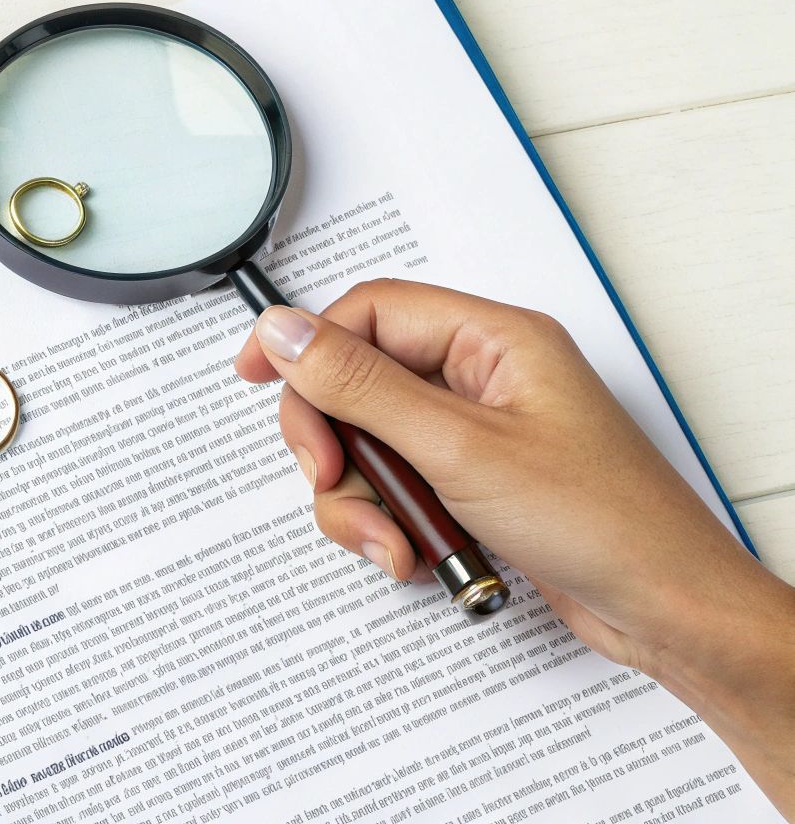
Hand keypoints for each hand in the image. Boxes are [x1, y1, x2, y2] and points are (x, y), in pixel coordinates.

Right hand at [234, 280, 794, 812]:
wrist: (666, 610)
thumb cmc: (604, 522)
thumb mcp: (458, 448)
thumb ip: (361, 386)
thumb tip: (288, 332)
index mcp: (492, 341)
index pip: (370, 312)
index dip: (306, 341)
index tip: (256, 376)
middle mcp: (481, 379)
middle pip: (357, 383)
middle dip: (335, 443)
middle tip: (331, 479)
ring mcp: (475, 436)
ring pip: (370, 446)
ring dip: (363, 500)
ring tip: (393, 541)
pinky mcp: (472, 487)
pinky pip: (397, 489)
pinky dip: (390, 526)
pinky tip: (415, 554)